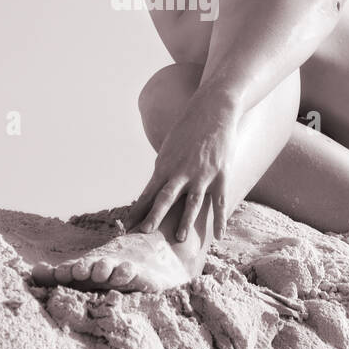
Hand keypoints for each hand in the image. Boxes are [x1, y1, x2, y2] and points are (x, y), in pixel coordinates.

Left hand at [129, 92, 239, 242]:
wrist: (212, 109)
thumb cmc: (188, 129)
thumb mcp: (169, 149)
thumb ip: (163, 170)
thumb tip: (154, 190)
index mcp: (165, 165)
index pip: (148, 192)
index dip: (137, 210)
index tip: (126, 226)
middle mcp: (181, 171)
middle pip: (165, 197)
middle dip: (154, 216)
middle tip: (143, 233)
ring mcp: (202, 174)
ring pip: (192, 202)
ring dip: (185, 221)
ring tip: (179, 239)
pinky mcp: (221, 174)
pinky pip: (220, 201)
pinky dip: (220, 219)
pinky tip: (218, 235)